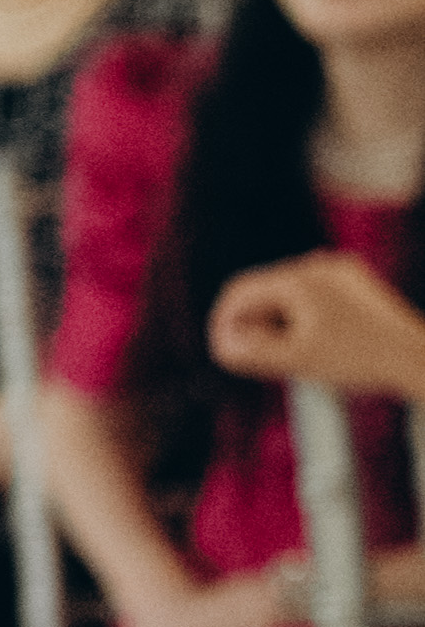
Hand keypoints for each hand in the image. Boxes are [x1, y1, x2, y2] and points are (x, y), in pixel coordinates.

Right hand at [209, 254, 424, 398]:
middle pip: (265, 290)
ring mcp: (339, 271)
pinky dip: (303, 315)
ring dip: (277, 320)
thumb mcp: (297, 361)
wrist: (415, 357)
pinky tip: (311, 341)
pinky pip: (314, 293)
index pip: (241, 291)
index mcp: (298, 279)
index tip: (222, 348)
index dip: (223, 320)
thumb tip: (223, 346)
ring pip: (290, 292)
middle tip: (251, 358)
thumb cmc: (359, 360)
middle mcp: (317, 265)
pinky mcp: (356, 281)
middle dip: (252, 322)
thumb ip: (252, 353)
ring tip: (286, 353)